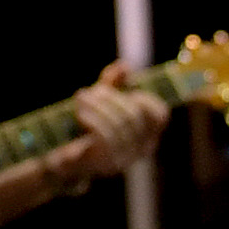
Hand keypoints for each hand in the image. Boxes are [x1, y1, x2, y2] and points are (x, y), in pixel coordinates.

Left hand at [39, 58, 172, 187]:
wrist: (68, 160)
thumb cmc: (89, 129)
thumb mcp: (102, 102)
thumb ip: (114, 83)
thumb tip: (124, 66)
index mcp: (147, 135)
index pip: (160, 115)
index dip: (145, 98)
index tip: (126, 91)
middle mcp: (141, 149)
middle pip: (134, 115)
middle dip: (112, 97)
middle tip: (93, 90)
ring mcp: (126, 158)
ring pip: (119, 124)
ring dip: (98, 105)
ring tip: (81, 96)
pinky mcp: (107, 162)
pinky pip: (105, 136)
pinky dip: (92, 119)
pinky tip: (80, 113)